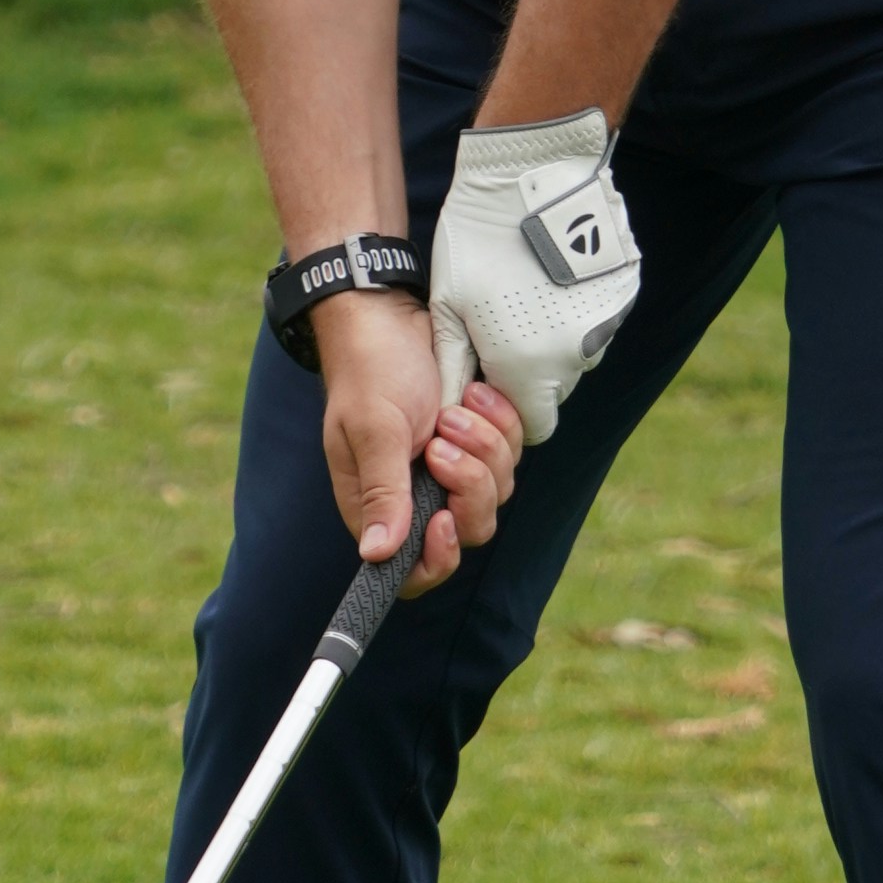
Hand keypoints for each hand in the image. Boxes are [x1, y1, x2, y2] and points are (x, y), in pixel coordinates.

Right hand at [313, 286, 516, 584]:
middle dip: (469, 485)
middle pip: (470, 529)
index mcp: (381, 504)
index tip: (444, 518)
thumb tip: (376, 555)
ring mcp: (454, 466)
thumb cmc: (370, 367)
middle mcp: (419, 494)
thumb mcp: (373, 427)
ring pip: (497, 490)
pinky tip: (476, 392)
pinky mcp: (480, 438)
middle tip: (444, 435)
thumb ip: (382, 490)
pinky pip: (512, 451)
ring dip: (485, 445)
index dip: (438, 558)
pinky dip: (501, 422)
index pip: (415, 570)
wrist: (389, 311)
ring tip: (456, 405)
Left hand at [429, 113, 640, 448]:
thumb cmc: (476, 242)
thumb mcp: (449, 308)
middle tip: (504, 322)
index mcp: (527, 369)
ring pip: (578, 351)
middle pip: (556, 388)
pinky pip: (598, 317)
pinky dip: (578, 305)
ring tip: (528, 288)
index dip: (510, 409)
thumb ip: (453, 369)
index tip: (491, 376)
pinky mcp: (623, 293)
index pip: (533, 425)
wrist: (530, 176)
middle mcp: (575, 357)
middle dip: (531, 370)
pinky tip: (554, 269)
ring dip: (556, 337)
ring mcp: (606, 324)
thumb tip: (446, 410)